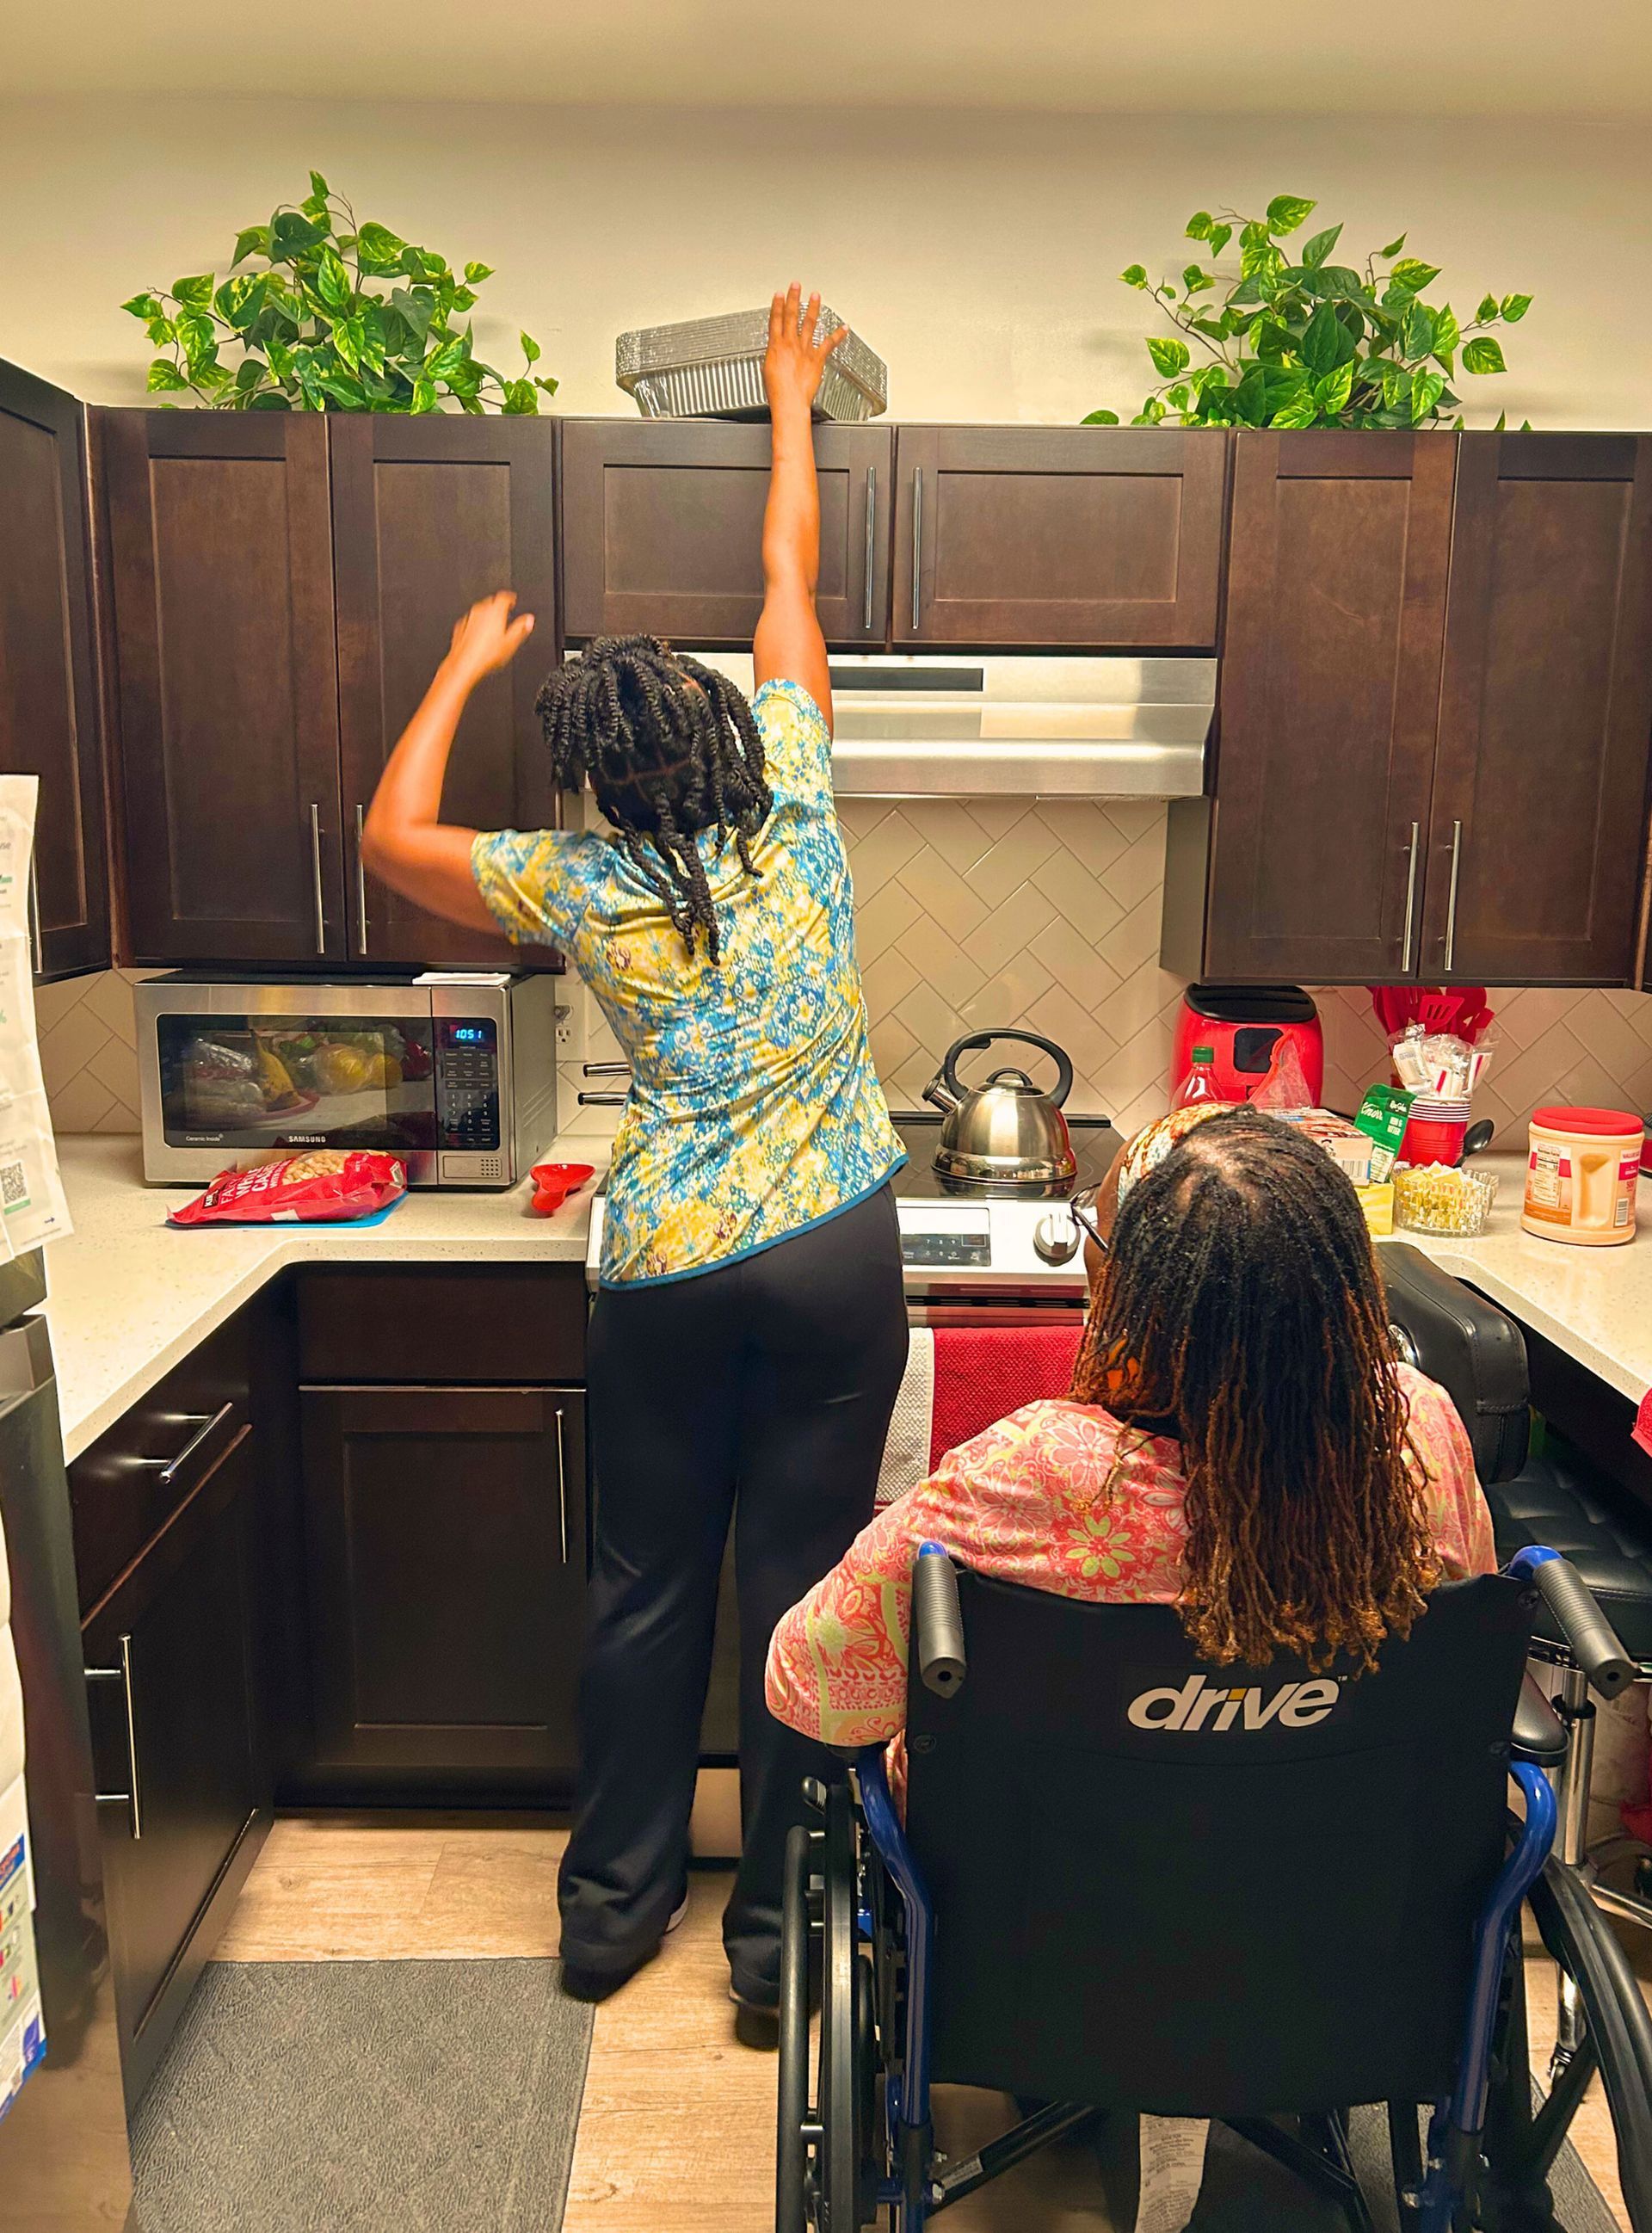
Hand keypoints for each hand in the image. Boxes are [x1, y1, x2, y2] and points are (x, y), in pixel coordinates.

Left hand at [443, 591, 533, 686]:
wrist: (464, 664)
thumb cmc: (486, 655)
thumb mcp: (511, 642)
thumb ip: (521, 628)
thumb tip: (529, 620)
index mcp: (495, 611)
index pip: (504, 597)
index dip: (510, 598)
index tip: (513, 601)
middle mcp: (480, 610)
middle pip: (491, 602)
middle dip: (498, 606)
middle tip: (505, 614)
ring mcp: (468, 618)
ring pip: (480, 611)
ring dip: (487, 616)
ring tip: (493, 628)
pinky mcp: (460, 626)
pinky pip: (471, 621)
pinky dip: (476, 625)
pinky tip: (479, 636)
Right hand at [763, 284, 845, 418]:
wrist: (789, 401)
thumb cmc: (778, 391)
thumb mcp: (767, 369)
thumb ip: (774, 356)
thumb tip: (775, 353)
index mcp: (775, 346)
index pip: (776, 320)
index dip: (778, 305)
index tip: (779, 295)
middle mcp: (790, 343)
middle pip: (792, 316)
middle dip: (793, 298)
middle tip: (796, 286)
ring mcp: (805, 349)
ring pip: (809, 323)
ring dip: (812, 308)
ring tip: (815, 296)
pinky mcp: (817, 358)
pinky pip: (829, 344)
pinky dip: (838, 335)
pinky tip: (843, 328)